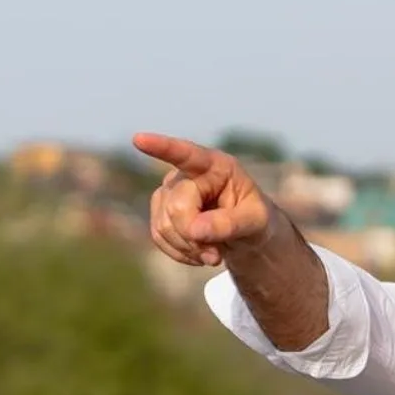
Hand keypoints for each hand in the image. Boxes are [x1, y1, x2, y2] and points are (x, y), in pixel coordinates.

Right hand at [134, 133, 273, 266]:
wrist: (245, 233)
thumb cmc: (254, 218)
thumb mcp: (255, 221)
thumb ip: (229, 224)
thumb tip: (195, 230)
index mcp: (215, 166)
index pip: (186, 154)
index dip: (162, 147)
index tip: (139, 139)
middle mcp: (186, 173)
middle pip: (177, 207)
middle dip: (194, 236)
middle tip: (217, 254)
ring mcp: (168, 191)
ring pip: (164, 225)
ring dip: (189, 247)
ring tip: (213, 253)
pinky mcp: (159, 211)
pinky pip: (158, 236)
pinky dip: (180, 252)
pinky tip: (198, 253)